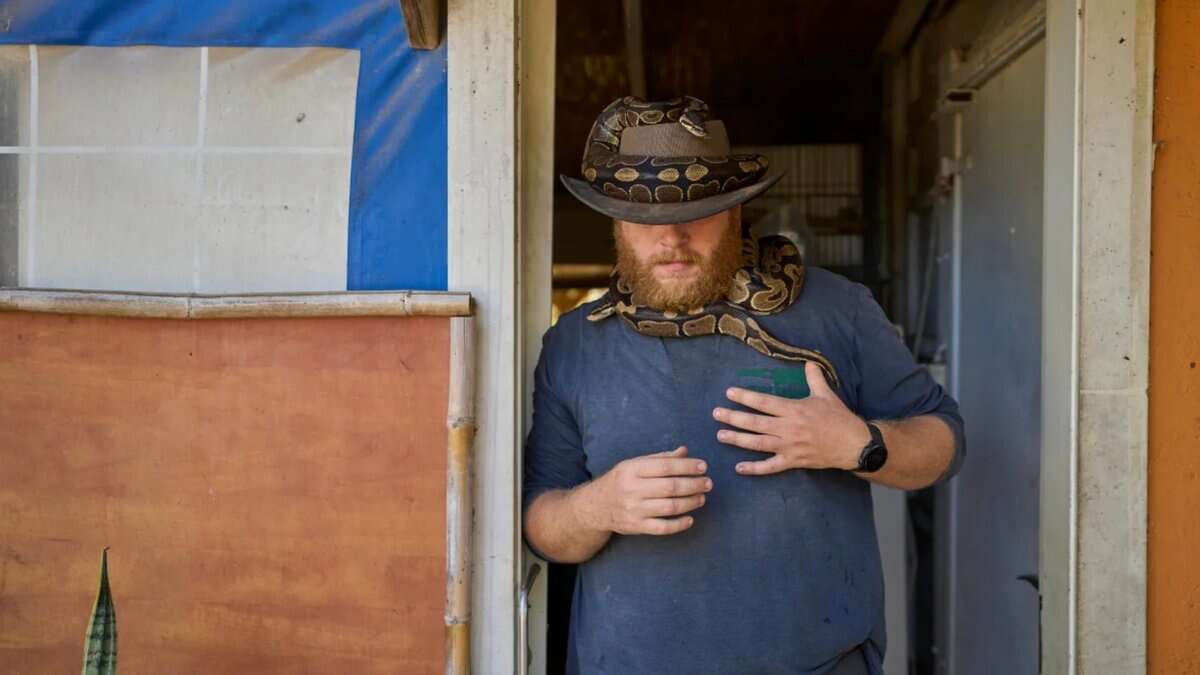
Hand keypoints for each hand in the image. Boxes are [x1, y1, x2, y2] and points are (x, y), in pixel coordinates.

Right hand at [581, 445, 711, 534]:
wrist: (595, 506)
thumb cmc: (620, 481)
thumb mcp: (634, 464)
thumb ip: (660, 458)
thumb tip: (685, 451)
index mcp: (632, 469)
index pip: (665, 466)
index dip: (686, 466)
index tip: (703, 466)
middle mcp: (632, 489)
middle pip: (670, 487)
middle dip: (693, 484)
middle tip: (708, 483)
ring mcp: (634, 509)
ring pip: (670, 507)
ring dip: (691, 502)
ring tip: (702, 497)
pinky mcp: (636, 526)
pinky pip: (663, 527)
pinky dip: (679, 524)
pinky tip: (690, 519)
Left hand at [712, 361, 871, 475]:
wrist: (852, 444)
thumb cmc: (838, 418)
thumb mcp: (826, 394)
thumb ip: (814, 378)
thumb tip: (810, 361)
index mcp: (794, 409)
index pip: (764, 402)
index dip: (745, 397)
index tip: (729, 393)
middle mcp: (788, 428)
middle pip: (756, 423)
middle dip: (734, 418)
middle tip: (716, 413)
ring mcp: (789, 447)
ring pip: (758, 444)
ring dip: (738, 440)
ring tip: (720, 435)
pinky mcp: (793, 462)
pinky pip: (770, 467)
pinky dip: (754, 469)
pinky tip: (739, 468)